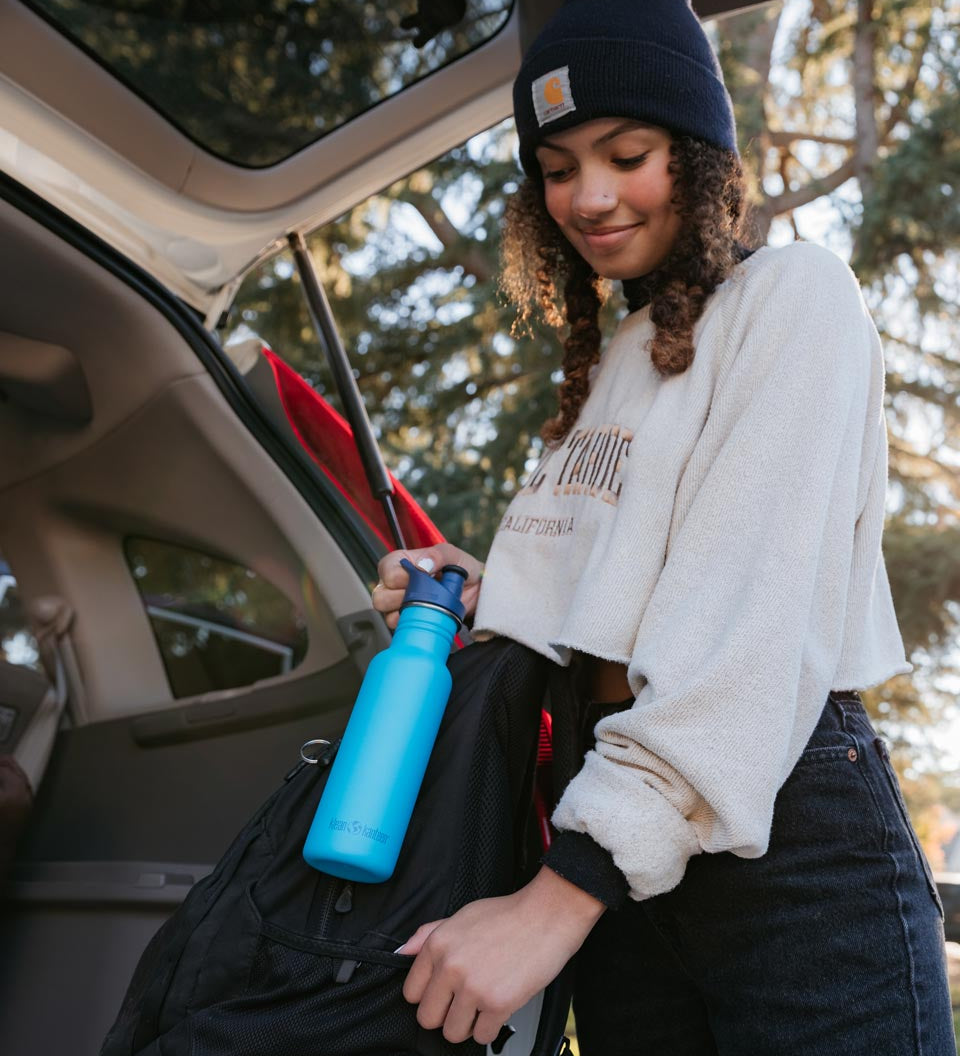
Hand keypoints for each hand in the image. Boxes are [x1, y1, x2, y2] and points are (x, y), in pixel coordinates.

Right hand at [373, 544, 483, 629]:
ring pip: (386, 613)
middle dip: (401, 596)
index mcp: (402, 562)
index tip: (416, 576)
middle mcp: (395, 583)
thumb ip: (437, 554)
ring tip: (427, 603)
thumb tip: (422, 565)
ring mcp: (399, 603)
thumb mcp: (452, 554)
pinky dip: (411, 622)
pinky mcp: (407, 619)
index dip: (397, 576)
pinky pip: (398, 626)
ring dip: (407, 610)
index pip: (385, 569)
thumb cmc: (461, 568)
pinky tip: (426, 614)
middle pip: (380, 595)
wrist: (476, 591)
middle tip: (423, 592)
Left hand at [398, 867, 604, 1044]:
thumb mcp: (461, 915)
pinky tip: (498, 1008)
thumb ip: (428, 935)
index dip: (427, 997)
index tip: (441, 995)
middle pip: (428, 1018)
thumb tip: (403, 953)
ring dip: (468, 1025)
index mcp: (438, 945)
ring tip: (482, 1006)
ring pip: (452, 1033)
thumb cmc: (507, 915)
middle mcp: (451, 967)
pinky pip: (482, 1036)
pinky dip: (490, 1028)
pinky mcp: (498, 1004)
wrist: (546, 916)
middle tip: (463, 1004)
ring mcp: (473, 987)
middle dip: (445, 1015)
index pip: (411, 993)